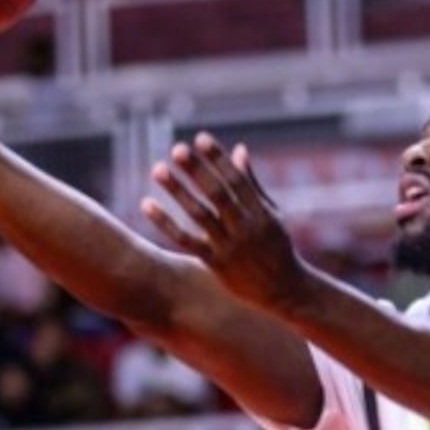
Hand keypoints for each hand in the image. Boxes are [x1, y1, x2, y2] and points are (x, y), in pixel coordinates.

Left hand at [142, 136, 311, 313]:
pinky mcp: (215, 264)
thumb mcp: (271, 214)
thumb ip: (252, 183)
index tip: (200, 138)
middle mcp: (245, 228)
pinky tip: (146, 204)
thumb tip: (239, 149)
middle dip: (197, 170)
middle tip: (177, 149)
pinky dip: (165, 222)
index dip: (218, 158)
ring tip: (157, 169)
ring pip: (199, 215)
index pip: (236, 180)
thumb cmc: (276, 248)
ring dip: (177, 191)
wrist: (284, 291)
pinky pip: (185, 240)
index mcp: (261, 213)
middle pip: (217, 194)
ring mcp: (230, 247)